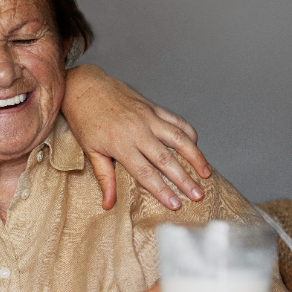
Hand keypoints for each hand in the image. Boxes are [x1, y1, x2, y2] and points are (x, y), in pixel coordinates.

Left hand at [63, 64, 211, 209]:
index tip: (176, 205)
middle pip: (166, 160)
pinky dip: (188, 133)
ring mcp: (148, 117)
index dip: (162, 190)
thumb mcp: (90, 151)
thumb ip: (105, 177)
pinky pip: (176, 120)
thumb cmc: (84, 119)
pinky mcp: (152, 107)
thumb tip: (108, 204)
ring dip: (195, 156)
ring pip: (178, 139)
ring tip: (206, 173)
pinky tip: (196, 145)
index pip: (146, 173)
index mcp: (121, 145)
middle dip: (184, 180)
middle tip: (198, 195)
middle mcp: (138, 131)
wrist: (84, 86)